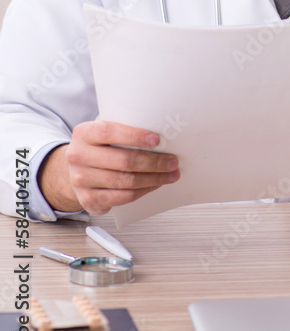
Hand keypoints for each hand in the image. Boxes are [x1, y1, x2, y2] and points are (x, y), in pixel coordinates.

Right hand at [38, 120, 179, 214]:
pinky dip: (144, 191)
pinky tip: (155, 184)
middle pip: (123, 161)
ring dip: (153, 178)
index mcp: (84, 133)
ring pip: (126, 181)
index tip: (157, 140)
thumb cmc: (99, 147)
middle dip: (153, 162)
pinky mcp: (89, 200)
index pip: (109, 132)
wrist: (77, 170)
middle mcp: (78, 156)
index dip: (135, 136)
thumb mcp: (104, 133)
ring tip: (170, 174)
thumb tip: (161, 136)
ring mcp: (81, 180)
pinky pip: (123, 197)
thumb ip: (124, 130)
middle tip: (173, 161)